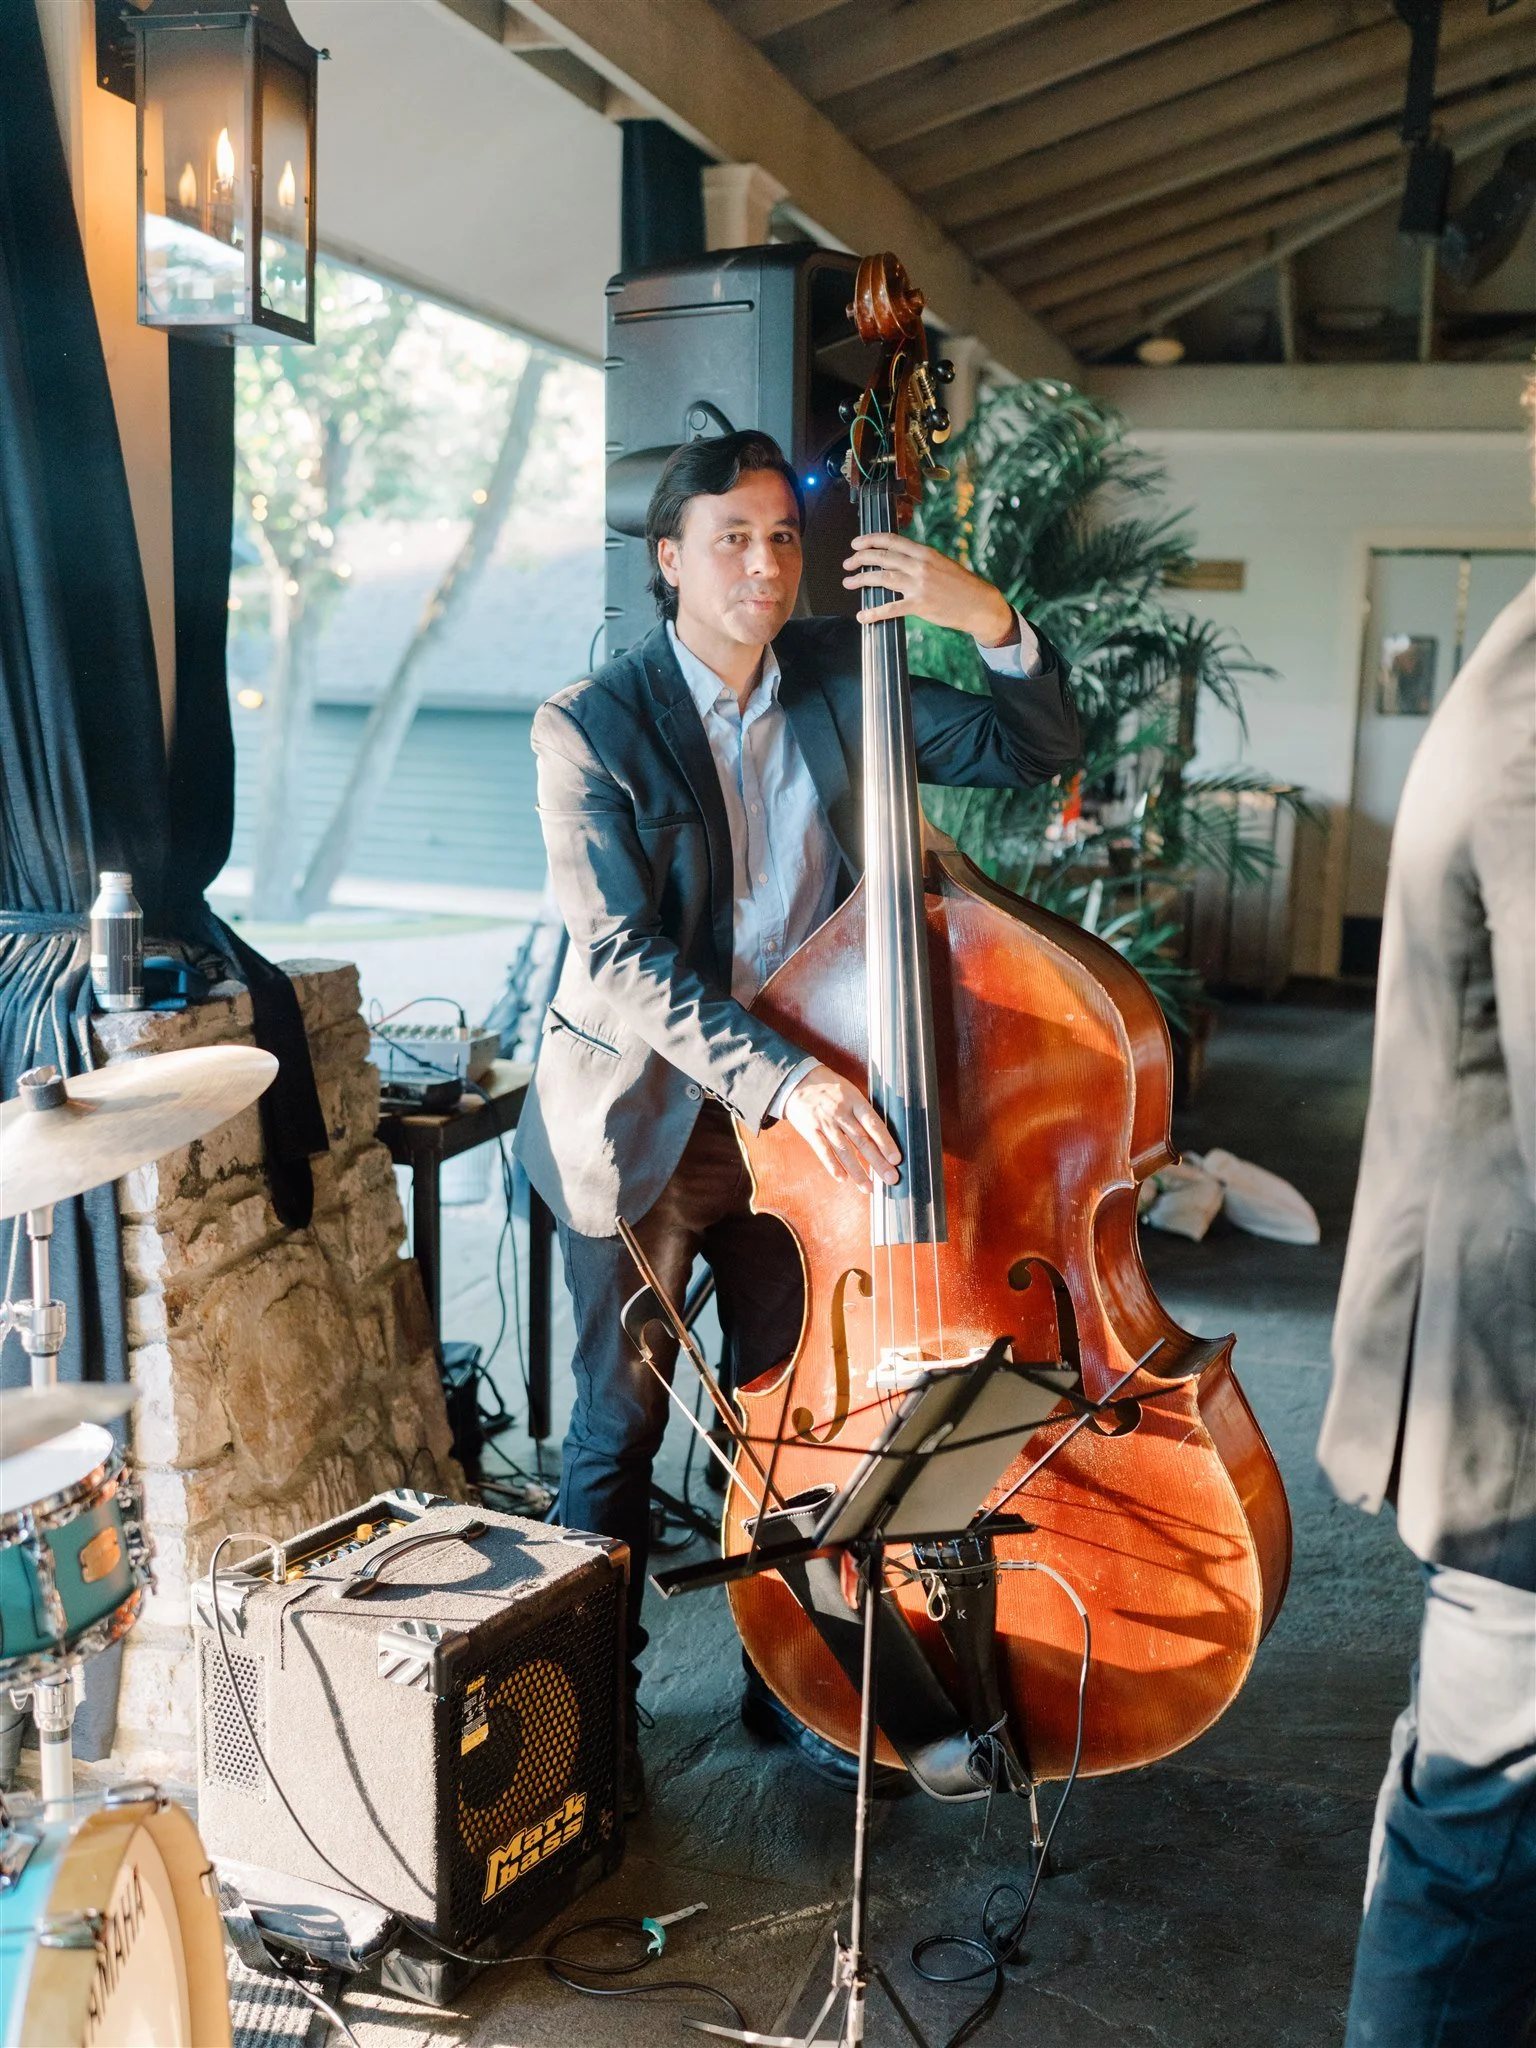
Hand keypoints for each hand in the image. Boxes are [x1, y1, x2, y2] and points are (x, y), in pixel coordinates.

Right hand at [782, 1065, 900, 1189]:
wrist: (796, 1080)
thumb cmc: (829, 1087)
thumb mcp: (850, 1091)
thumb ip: (863, 1111)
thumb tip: (882, 1135)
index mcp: (854, 1101)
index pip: (873, 1124)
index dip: (885, 1142)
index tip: (896, 1159)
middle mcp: (840, 1113)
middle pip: (862, 1141)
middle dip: (877, 1162)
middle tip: (891, 1179)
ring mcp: (825, 1122)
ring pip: (843, 1150)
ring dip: (857, 1171)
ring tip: (868, 1187)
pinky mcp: (810, 1130)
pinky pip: (822, 1151)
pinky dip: (832, 1165)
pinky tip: (842, 1178)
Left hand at [844, 532, 1016, 645]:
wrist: (980, 604)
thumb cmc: (961, 585)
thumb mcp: (941, 564)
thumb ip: (920, 561)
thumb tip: (898, 560)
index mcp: (925, 552)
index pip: (892, 541)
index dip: (870, 540)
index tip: (856, 543)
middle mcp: (920, 565)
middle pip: (883, 557)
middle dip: (860, 558)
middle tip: (847, 563)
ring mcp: (919, 585)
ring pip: (882, 578)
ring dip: (861, 580)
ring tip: (848, 582)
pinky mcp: (920, 605)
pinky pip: (891, 608)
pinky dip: (874, 612)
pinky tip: (862, 615)